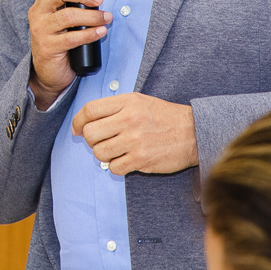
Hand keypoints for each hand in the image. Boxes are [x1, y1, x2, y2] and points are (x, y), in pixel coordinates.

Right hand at [27, 0, 110, 109]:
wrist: (48, 72)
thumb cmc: (60, 40)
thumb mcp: (62, 18)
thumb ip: (72, 4)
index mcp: (41, 2)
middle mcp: (38, 13)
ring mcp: (41, 31)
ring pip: (67, 16)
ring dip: (91, 16)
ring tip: (106, 18)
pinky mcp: (48, 48)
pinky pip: (71, 38)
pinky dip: (89, 34)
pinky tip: (100, 32)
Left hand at [71, 93, 197, 174]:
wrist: (193, 132)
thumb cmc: (164, 117)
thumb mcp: (138, 101)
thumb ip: (114, 108)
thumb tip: (85, 122)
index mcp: (126, 102)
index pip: (89, 110)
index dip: (77, 121)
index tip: (77, 129)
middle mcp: (129, 120)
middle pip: (90, 133)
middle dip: (90, 139)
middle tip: (100, 141)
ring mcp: (135, 141)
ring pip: (99, 152)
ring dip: (103, 154)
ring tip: (115, 150)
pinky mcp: (141, 160)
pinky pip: (114, 168)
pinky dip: (116, 166)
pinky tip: (126, 159)